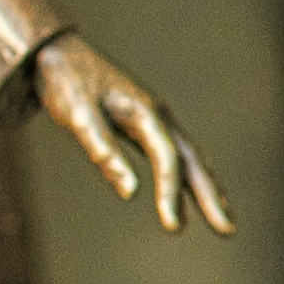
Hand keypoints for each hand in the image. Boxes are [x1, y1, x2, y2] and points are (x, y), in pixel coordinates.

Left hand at [33, 36, 230, 234]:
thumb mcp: (77, 116)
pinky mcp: (144, 124)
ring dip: (206, 188)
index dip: (171, 193)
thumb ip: (103, 150)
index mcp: (144, 112)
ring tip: (222, 221)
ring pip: (189, 157)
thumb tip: (131, 191)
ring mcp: (154, 119)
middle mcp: (158, 115)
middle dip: (210, 196)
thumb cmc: (65, 83)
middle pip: (192, 160)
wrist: (56, 53)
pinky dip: (186, 177)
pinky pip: (173, 155)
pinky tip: (186, 198)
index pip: (166, 159)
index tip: (173, 227)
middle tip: (227, 230)